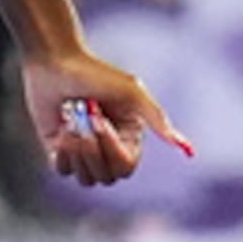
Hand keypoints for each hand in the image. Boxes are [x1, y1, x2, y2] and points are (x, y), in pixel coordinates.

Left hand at [22, 48, 187, 187]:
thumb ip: (158, 120)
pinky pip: (64, 171)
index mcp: (131, 138)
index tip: (99, 120)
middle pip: (107, 177)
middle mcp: (110, 148)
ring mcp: (84, 151)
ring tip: (71, 125)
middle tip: (84, 120)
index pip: (126, 167)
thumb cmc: (96, 74)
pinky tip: (61, 130)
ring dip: (77, 152)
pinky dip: (62, 152)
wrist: (56, 63)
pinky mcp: (60, 150)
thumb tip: (186, 148)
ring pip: (86, 178)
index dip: (111, 149)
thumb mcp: (133, 93)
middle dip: (93, 151)